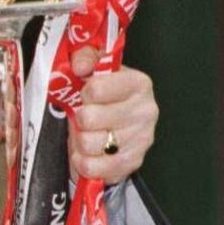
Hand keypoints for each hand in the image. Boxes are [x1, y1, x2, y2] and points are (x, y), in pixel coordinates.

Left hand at [68, 47, 156, 183]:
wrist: (110, 128)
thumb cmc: (100, 98)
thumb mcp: (91, 69)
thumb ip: (85, 57)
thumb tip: (81, 65)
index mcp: (137, 83)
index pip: (97, 88)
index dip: (82, 93)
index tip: (85, 94)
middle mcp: (145, 111)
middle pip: (89, 118)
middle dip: (78, 119)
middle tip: (82, 117)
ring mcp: (141, 139)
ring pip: (89, 143)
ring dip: (79, 140)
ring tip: (85, 133)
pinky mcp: (131, 162)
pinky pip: (94, 167)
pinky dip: (83, 162)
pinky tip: (87, 153)